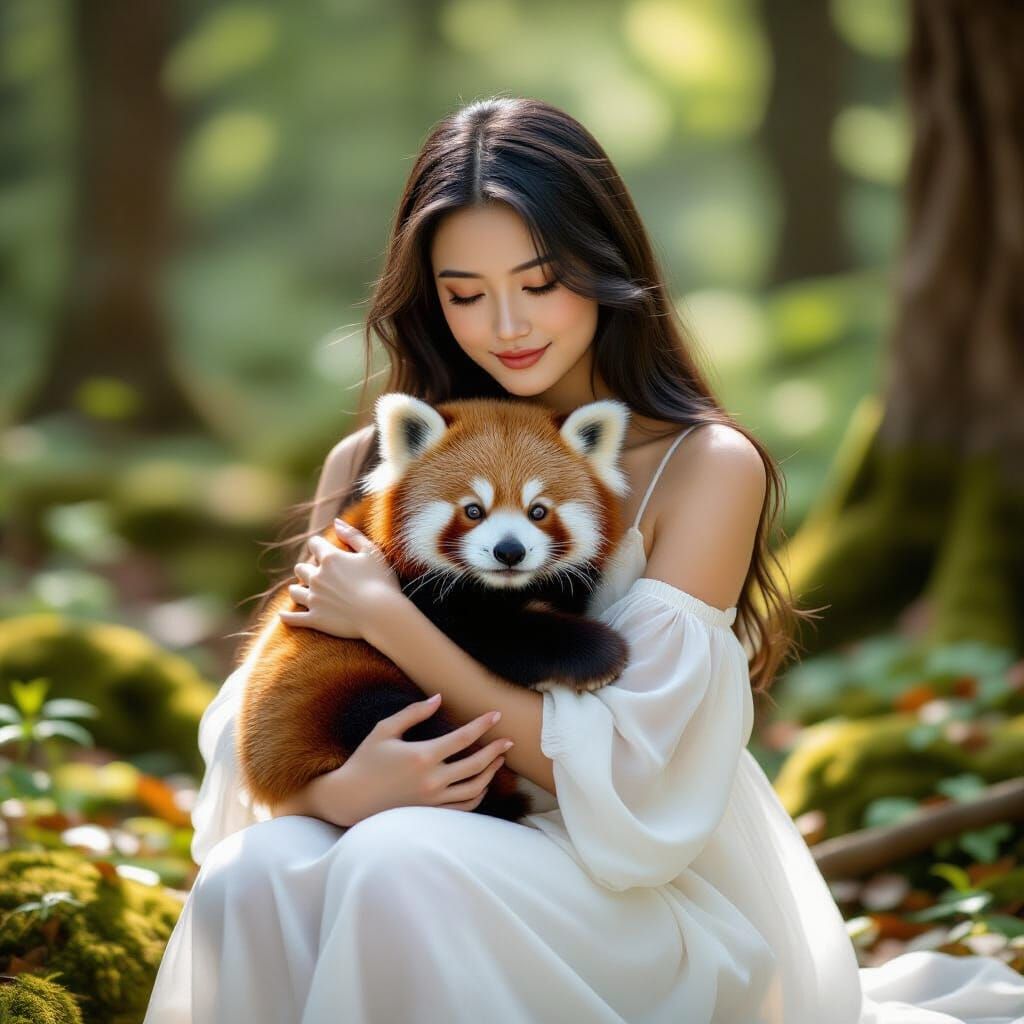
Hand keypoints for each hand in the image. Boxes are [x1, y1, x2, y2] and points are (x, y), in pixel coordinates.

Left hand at [278, 519, 402, 639]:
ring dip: (297, 589)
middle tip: (316, 573)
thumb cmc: (381, 581)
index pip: (314, 544)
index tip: (324, 549)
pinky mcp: (315, 619)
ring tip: (300, 591)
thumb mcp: (371, 552)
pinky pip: (293, 618)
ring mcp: (314, 599)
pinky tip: (282, 615)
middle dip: (307, 568)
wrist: (381, 614)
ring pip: (294, 591)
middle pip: (301, 568)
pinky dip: (286, 617)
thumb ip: (352, 535)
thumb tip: (336, 522)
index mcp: (330, 558)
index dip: (319, 545)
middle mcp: (317, 577)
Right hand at [309, 694, 514, 826]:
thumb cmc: (365, 760)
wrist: (349, 799)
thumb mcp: (385, 730)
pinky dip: (477, 795)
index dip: (483, 724)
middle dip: (496, 750)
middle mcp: (431, 780)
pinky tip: (482, 783)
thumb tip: (439, 698)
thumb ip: (414, 712)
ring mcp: (432, 800)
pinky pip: (463, 807)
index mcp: (422, 755)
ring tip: (499, 760)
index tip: (496, 714)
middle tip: (509, 740)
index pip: (463, 738)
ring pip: (474, 788)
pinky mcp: (430, 814)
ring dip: (491, 773)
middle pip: (476, 764)